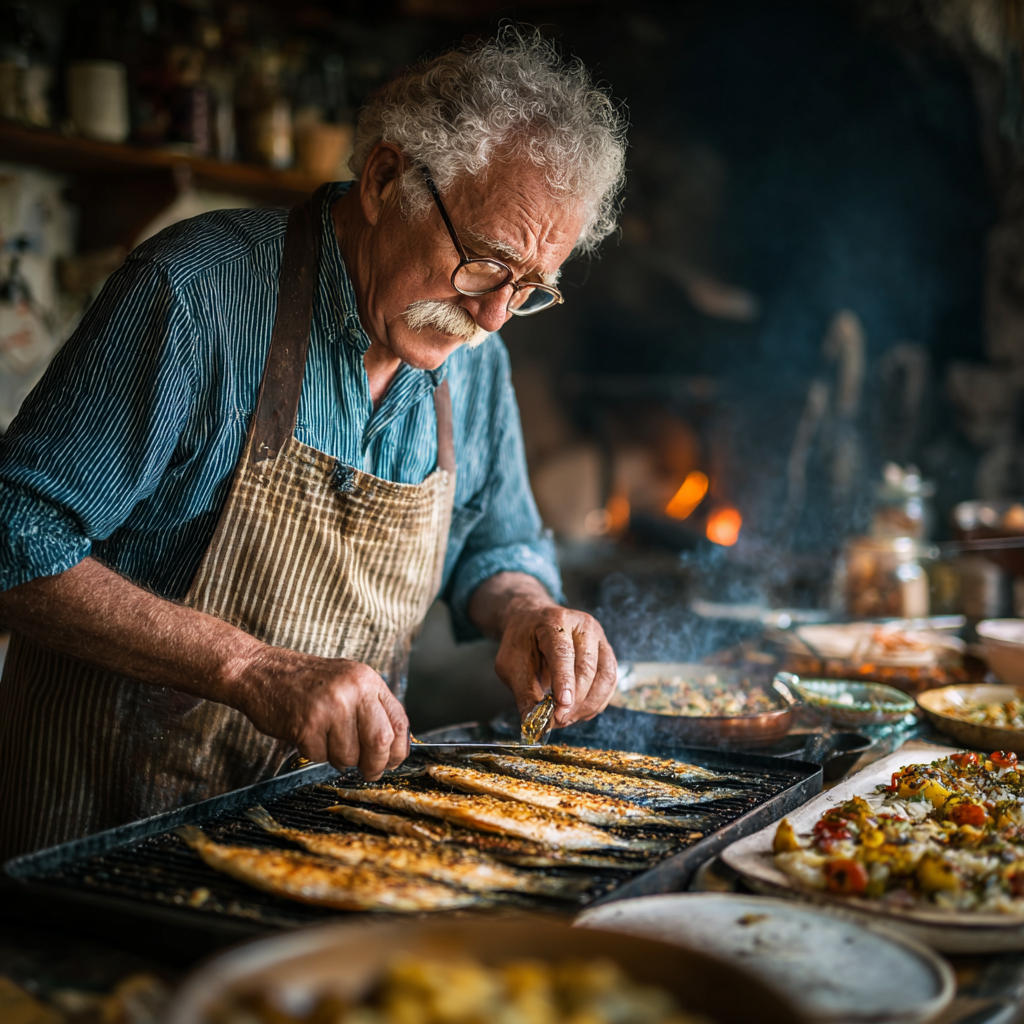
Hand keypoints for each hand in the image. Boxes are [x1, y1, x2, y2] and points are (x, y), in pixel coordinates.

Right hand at [231, 649, 408, 780]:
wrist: (260, 671)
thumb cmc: (305, 682)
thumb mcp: (347, 682)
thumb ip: (370, 707)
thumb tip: (391, 747)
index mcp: (368, 681)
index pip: (399, 722)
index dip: (398, 750)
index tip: (392, 762)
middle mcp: (353, 690)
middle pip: (380, 742)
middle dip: (375, 765)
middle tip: (368, 772)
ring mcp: (330, 706)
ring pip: (349, 756)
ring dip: (338, 759)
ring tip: (325, 741)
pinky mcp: (307, 724)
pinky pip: (321, 757)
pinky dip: (314, 754)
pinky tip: (306, 736)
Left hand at [472, 574, 616, 727]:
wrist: (532, 622)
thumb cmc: (522, 642)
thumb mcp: (511, 665)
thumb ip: (524, 693)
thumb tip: (532, 723)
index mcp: (554, 622)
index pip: (563, 653)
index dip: (564, 681)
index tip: (562, 705)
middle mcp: (582, 625)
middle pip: (587, 667)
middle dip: (575, 700)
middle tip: (559, 719)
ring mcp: (599, 637)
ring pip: (605, 676)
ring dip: (589, 704)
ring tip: (569, 719)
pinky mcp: (607, 651)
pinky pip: (610, 682)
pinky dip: (597, 702)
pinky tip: (581, 712)